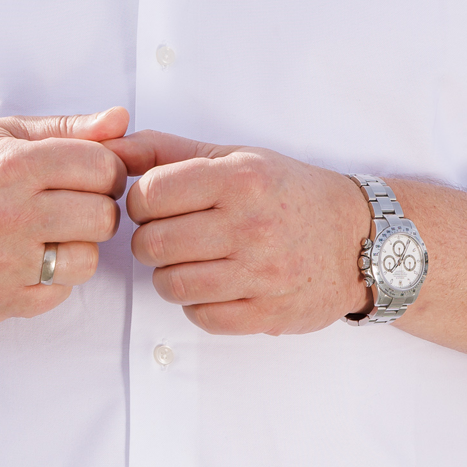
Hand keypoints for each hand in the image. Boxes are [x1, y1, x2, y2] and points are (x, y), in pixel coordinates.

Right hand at [0, 108, 128, 322]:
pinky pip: (61, 292)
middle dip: (97, 208)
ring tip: (52, 233)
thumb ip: (66, 127)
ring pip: (89, 259)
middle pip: (103, 216)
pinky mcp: (3, 301)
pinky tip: (30, 259)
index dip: (108, 170)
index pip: (102, 167)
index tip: (92, 175)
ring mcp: (7, 263)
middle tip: (73, 205)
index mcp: (15, 164)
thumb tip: (122, 120)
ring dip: (79, 246)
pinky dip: (54, 278)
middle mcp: (12, 214)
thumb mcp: (2, 135)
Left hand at [109, 129, 367, 335]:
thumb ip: (167, 151)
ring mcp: (260, 274)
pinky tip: (213, 283)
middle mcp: (250, 225)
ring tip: (190, 258)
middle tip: (169, 233)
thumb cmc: (289, 191)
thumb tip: (108, 150)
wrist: (358, 238)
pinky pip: (200, 316)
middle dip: (149, 239)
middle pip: (152, 243)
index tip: (154, 203)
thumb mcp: (236, 155)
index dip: (140, 200)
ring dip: (168, 273)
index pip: (150, 194)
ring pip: (170, 284)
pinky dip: (196, 302)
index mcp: (239, 178)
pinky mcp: (266, 315)